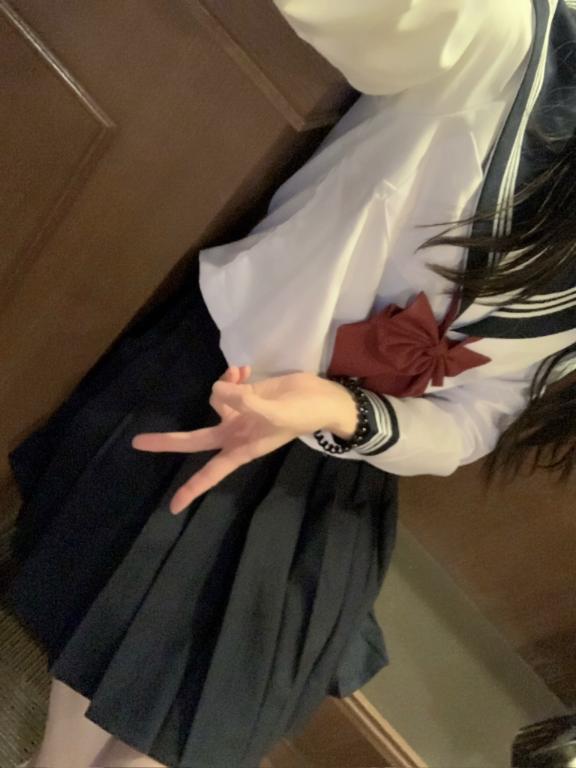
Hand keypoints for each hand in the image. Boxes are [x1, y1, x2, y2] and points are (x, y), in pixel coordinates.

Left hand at [131, 364, 351, 514]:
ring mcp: (239, 413)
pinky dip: (231, 376)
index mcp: (242, 447)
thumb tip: (217, 390)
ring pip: (213, 399)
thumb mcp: (275, 413)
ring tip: (242, 374)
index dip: (193, 488)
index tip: (173, 507)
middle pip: (195, 439)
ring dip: (223, 385)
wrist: (321, 398)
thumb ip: (245, 403)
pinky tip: (244, 369)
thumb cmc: (302, 414)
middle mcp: (235, 433)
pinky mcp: (245, 394)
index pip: (212, 471)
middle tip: (137, 443)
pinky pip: (226, 384)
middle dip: (168, 440)